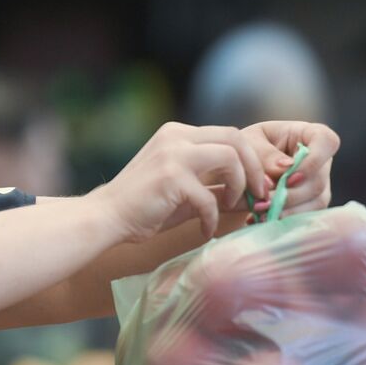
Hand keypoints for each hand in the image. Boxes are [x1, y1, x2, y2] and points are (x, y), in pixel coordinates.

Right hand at [90, 123, 271, 242]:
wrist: (106, 217)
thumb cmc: (144, 207)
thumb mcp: (184, 189)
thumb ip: (213, 184)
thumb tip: (251, 191)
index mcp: (178, 133)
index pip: (229, 134)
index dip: (251, 159)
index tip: (258, 184)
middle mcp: (176, 136)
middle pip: (236, 138)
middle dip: (254, 167)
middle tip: (259, 193)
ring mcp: (173, 154)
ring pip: (230, 158)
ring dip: (239, 185)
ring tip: (232, 206)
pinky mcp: (171, 177)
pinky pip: (209, 196)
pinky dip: (213, 217)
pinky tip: (206, 231)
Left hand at [241, 120, 339, 215]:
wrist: (243, 168)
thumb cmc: (248, 147)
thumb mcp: (250, 143)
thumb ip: (265, 154)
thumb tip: (284, 169)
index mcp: (309, 135)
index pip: (327, 142)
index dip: (314, 160)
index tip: (289, 175)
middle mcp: (321, 161)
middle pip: (318, 180)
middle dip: (290, 194)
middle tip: (261, 203)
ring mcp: (320, 184)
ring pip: (315, 202)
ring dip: (286, 209)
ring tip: (258, 212)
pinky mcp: (312, 204)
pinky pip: (307, 216)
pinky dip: (284, 219)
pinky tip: (260, 219)